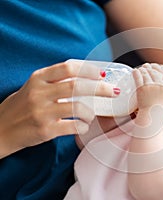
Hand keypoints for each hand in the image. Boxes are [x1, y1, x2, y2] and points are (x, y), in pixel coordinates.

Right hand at [0, 60, 115, 157]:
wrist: (0, 129)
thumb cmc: (22, 106)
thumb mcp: (34, 86)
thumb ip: (56, 80)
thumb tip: (89, 77)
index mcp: (39, 78)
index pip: (68, 67)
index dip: (89, 69)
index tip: (101, 74)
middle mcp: (40, 93)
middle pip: (77, 86)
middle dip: (101, 88)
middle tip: (113, 91)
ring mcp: (42, 112)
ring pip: (78, 107)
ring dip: (91, 112)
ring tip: (91, 115)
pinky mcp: (45, 130)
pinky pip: (74, 126)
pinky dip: (84, 126)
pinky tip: (83, 126)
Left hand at [133, 63, 162, 115]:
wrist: (153, 117)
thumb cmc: (162, 111)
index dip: (162, 70)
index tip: (158, 69)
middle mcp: (161, 85)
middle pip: (156, 72)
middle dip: (151, 68)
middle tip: (148, 67)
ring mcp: (151, 86)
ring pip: (146, 73)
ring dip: (144, 69)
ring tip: (142, 68)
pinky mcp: (142, 89)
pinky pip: (138, 78)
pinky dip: (136, 73)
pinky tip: (135, 71)